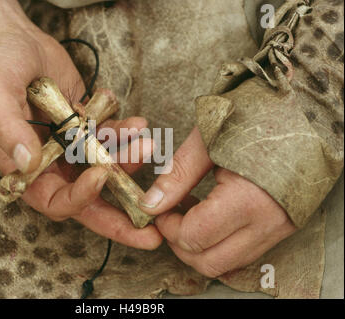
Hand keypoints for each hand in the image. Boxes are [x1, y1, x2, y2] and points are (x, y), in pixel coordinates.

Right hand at [0, 0, 161, 249]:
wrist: (13, 39)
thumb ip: (6, 128)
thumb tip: (26, 162)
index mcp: (25, 169)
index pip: (55, 201)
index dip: (80, 197)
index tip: (101, 174)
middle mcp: (51, 164)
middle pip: (88, 199)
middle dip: (120, 215)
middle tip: (153, 229)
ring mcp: (71, 146)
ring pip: (105, 165)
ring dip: (129, 158)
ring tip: (147, 142)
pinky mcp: (86, 126)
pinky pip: (110, 135)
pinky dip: (125, 130)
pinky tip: (135, 121)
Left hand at [139, 127, 295, 276]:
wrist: (303, 114)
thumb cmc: (254, 118)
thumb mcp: (207, 141)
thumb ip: (177, 175)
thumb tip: (150, 205)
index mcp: (247, 199)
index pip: (195, 237)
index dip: (168, 227)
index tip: (158, 209)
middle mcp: (266, 224)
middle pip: (209, 262)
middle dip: (179, 245)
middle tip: (168, 217)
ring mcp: (278, 229)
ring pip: (226, 262)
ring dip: (198, 247)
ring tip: (187, 213)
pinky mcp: (282, 228)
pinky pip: (242, 252)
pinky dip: (218, 244)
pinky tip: (208, 215)